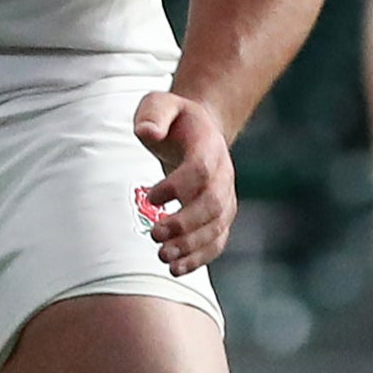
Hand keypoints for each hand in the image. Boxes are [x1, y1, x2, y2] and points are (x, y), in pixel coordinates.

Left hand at [131, 91, 236, 274]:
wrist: (198, 132)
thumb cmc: (173, 120)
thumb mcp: (159, 104)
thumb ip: (153, 114)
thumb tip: (147, 132)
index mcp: (209, 145)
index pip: (202, 171)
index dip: (178, 186)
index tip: (151, 196)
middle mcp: (224, 174)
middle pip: (213, 205)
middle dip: (185, 224)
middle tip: (155, 236)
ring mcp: (226, 197)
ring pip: (217, 227)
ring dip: (191, 246)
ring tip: (162, 257)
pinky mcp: (220, 217)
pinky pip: (216, 242)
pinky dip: (199, 258)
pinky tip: (175, 268)